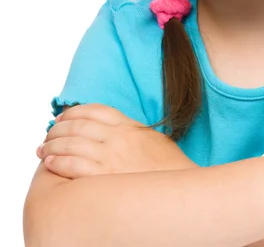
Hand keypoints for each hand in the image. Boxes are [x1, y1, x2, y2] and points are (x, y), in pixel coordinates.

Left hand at [36, 103, 197, 178]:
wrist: (180, 193)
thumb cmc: (170, 169)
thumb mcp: (154, 140)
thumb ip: (134, 131)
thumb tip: (118, 128)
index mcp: (130, 126)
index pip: (95, 111)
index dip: (74, 112)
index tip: (63, 117)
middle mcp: (118, 138)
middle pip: (78, 126)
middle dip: (57, 129)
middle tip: (47, 135)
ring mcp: (110, 158)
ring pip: (71, 144)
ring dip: (52, 145)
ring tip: (42, 149)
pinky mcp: (104, 178)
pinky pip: (73, 166)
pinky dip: (58, 162)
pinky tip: (50, 163)